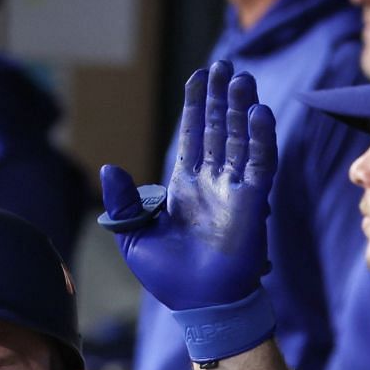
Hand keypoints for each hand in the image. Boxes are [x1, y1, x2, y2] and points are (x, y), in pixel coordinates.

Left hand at [100, 60, 274, 313]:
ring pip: (241, 139)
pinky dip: (261, 137)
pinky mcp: (254, 202)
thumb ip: (123, 202)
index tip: (199, 76)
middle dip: (221, 97)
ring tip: (241, 78)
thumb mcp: (133, 238)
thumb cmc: (168, 277)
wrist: (200, 305)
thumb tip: (108, 168)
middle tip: (224, 65)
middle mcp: (213, 182)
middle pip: (219, 129)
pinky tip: (258, 111)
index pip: (193, 136)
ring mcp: (235, 189)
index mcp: (185, 186)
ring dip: (241, 109)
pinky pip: (260, 163)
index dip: (196, 106)